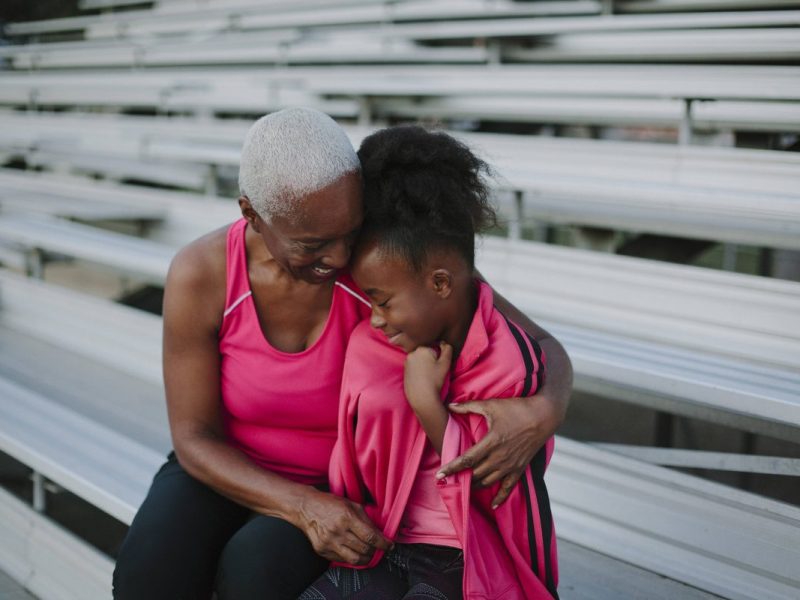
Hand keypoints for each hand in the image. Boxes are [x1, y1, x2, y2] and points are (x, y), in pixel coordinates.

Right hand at [297, 489, 391, 564]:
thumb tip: (379, 533)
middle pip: (364, 549)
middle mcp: (338, 531)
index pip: (370, 536)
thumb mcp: (351, 504)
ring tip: (368, 554)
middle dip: (376, 551)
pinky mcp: (322, 550)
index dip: (383, 543)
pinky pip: (341, 560)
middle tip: (379, 549)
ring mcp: (329, 542)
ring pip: (354, 559)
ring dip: (365, 558)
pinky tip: (353, 552)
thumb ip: (365, 518)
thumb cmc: (329, 503)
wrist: (306, 507)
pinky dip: (351, 558)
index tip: (389, 546)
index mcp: (347, 517)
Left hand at [404, 342, 452, 408]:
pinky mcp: (404, 371)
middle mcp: (412, 353)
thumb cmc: (435, 380)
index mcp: (422, 349)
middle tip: (433, 372)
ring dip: (424, 365)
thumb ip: (447, 350)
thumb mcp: (445, 364)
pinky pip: (414, 367)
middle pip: (425, 354)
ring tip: (427, 376)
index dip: (438, 358)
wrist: (422, 397)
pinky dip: (419, 371)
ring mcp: (406, 362)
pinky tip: (422, 379)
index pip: (434, 348)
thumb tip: (444, 343)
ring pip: (420, 360)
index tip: (438, 367)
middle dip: (430, 360)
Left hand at [436, 394, 561, 507]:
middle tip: (448, 480)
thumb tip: (449, 405)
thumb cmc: (517, 408)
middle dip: (461, 478)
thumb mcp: (491, 405)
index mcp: (491, 442)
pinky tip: (493, 505)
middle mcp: (500, 457)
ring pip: (488, 482)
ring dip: (474, 486)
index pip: (467, 460)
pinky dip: (500, 498)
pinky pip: (508, 488)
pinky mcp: (519, 469)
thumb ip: (469, 406)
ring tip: (463, 486)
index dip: (452, 468)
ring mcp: (510, 465)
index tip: (439, 476)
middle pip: (475, 474)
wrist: (544, 416)